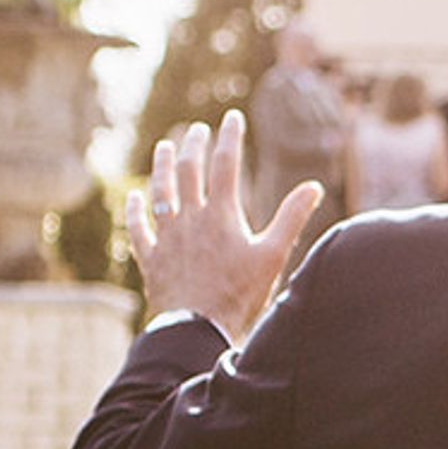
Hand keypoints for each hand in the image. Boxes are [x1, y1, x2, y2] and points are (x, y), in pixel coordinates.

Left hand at [127, 112, 322, 345]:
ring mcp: (167, 238)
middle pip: (189, 171)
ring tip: (165, 147)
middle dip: (194, 145)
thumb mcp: (273, 256)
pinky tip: (134, 197)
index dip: (229, 138)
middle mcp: (190, 219)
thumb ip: (292, 217)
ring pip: (161, 192)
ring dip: (163, 167)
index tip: (232, 118)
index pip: (225, 165)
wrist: (197, 330)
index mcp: (222, 215)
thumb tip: (313, 186)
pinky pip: (138, 228)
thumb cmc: (240, 295)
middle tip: (197, 129)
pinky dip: (135, 211)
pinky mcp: (151, 259)